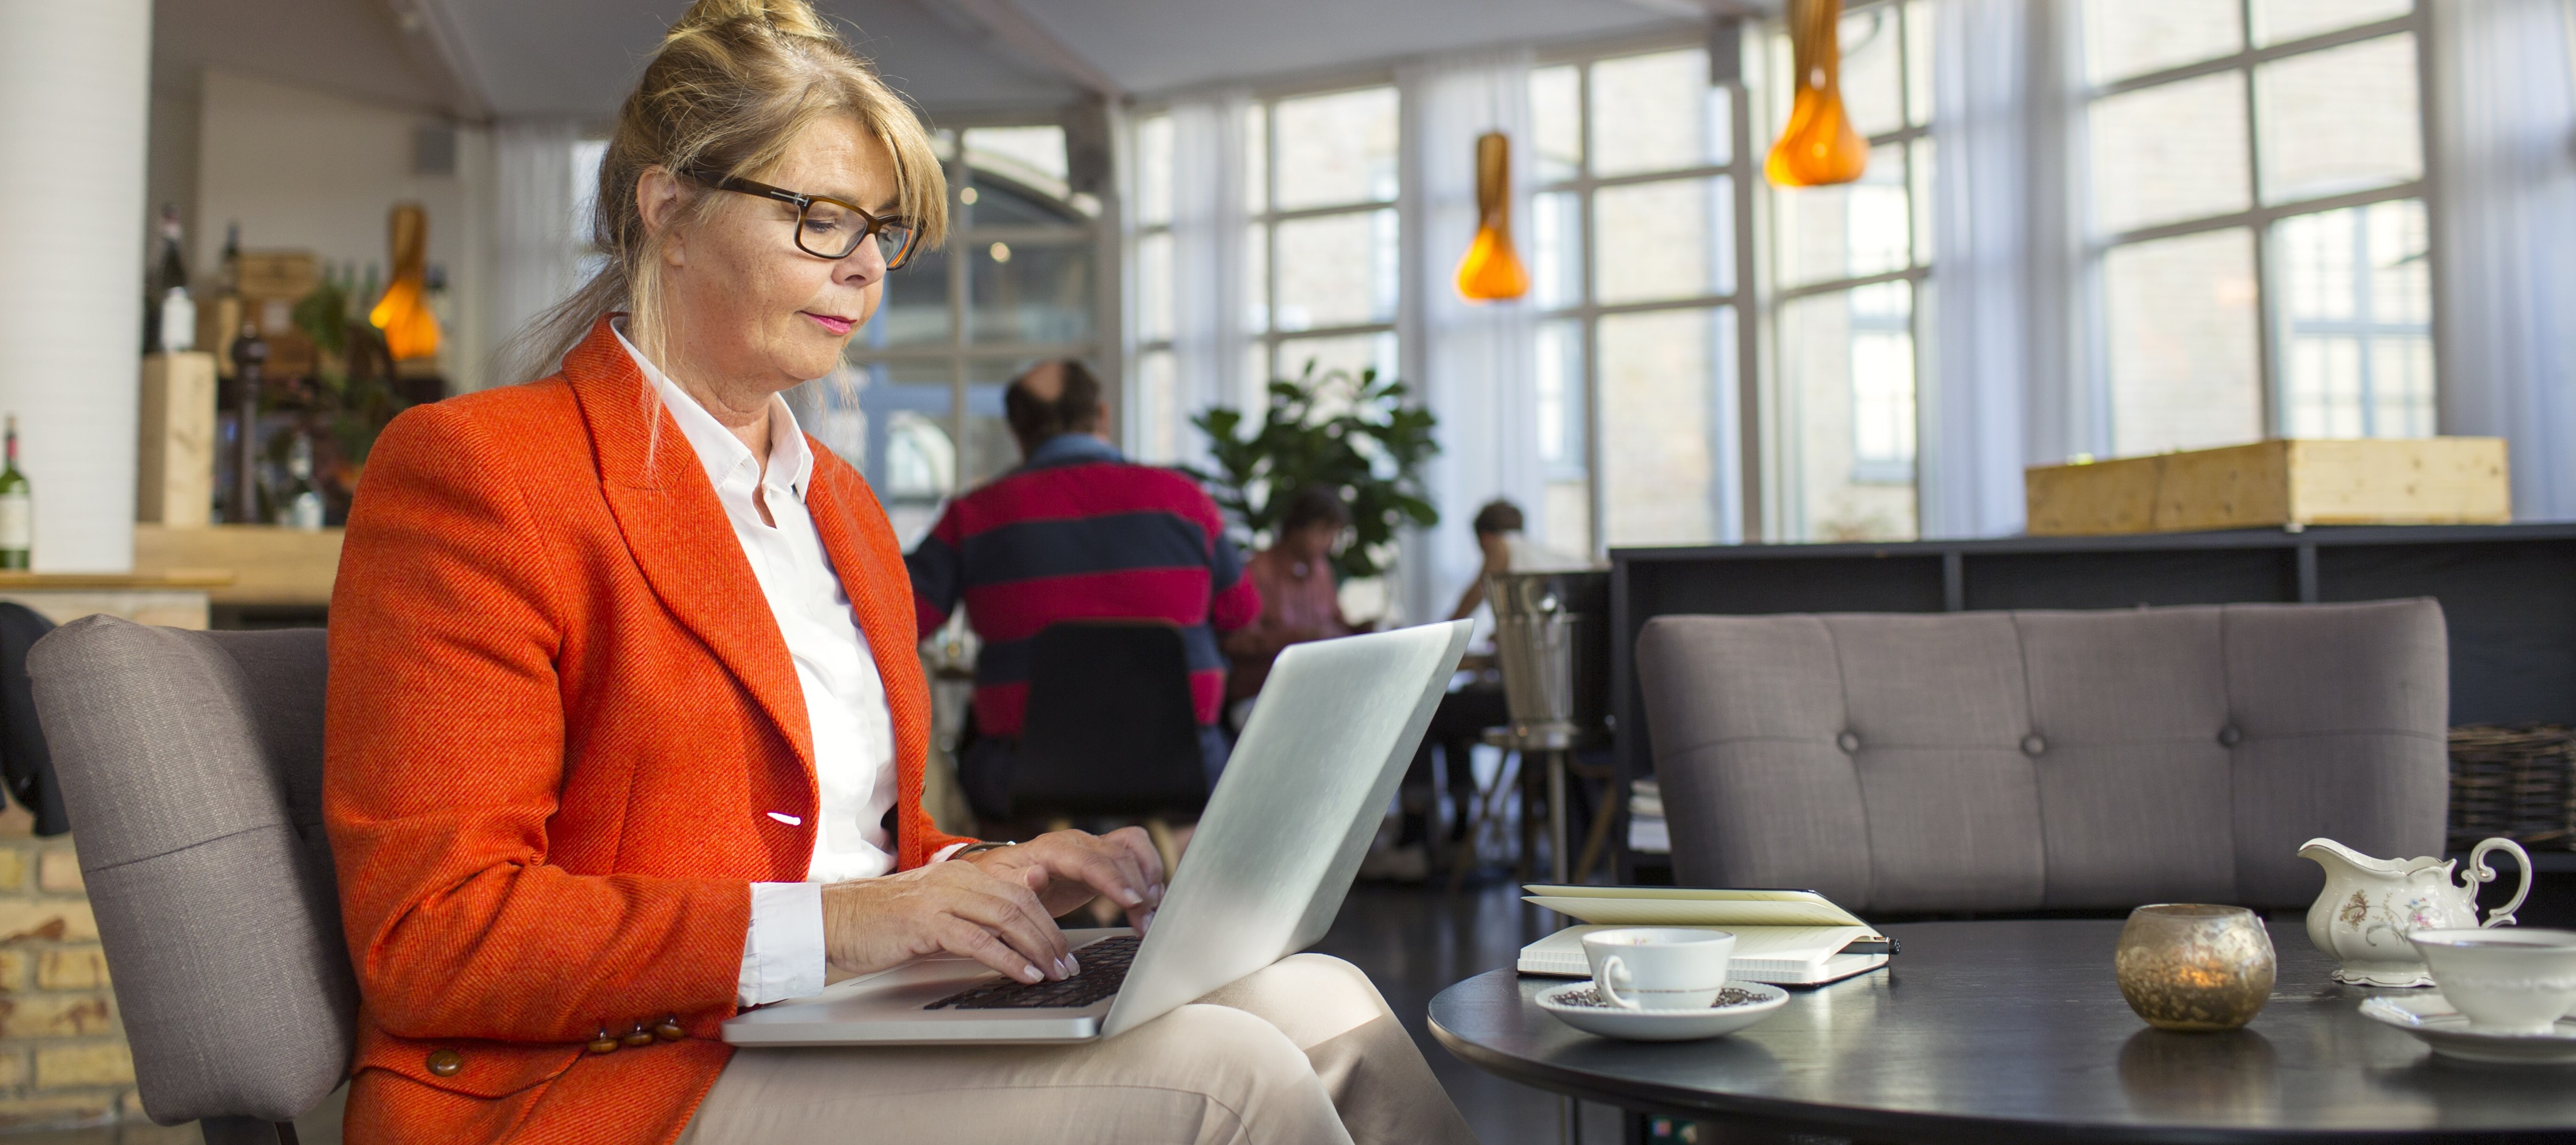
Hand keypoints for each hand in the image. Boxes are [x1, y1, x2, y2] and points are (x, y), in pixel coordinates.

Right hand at [819, 859, 1072, 985]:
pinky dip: (1007, 959)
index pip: (1019, 890)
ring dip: (1036, 948)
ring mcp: (940, 897)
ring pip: (1005, 917)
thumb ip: (972, 916)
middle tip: (1067, 964)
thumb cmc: (881, 923)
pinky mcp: (925, 921)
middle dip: (1050, 936)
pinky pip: (977, 940)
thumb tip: (1013, 928)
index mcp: (960, 873)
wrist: (833, 922)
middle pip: (1020, 902)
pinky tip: (1023, 974)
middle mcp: (955, 878)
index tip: (1062, 948)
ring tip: (1053, 972)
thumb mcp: (936, 914)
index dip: (1047, 920)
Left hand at [962, 827, 1165, 933]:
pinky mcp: (1104, 856)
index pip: (1089, 860)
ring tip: (1148, 914)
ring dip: (1148, 880)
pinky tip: (1149, 901)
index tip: (1132, 901)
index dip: (1114, 879)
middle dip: (1138, 888)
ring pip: (1133, 849)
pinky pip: (1136, 853)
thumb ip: (1018, 882)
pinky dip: (1149, 874)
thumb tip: (1036, 875)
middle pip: (1118, 855)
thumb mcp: (999, 884)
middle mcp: (1077, 842)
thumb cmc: (1002, 880)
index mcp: (1051, 849)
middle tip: (1145, 921)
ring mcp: (1093, 846)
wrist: (1006, 872)